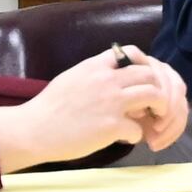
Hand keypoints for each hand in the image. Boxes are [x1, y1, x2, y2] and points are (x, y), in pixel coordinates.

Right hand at [0, 45, 189, 171]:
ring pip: (154, 95)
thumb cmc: (49, 108)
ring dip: (159, 109)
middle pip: (150, 74)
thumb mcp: (73, 77)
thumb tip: (115, 76)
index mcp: (96, 66)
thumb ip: (96, 74)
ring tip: (153, 119)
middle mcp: (107, 79)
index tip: (144, 80)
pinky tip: (127, 139)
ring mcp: (111, 102)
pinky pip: (138, 128)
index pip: (133, 52)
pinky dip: (137, 135)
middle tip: (157, 104)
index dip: (145, 65)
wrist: (32, 130)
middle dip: (159, 88)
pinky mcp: (111, 125)